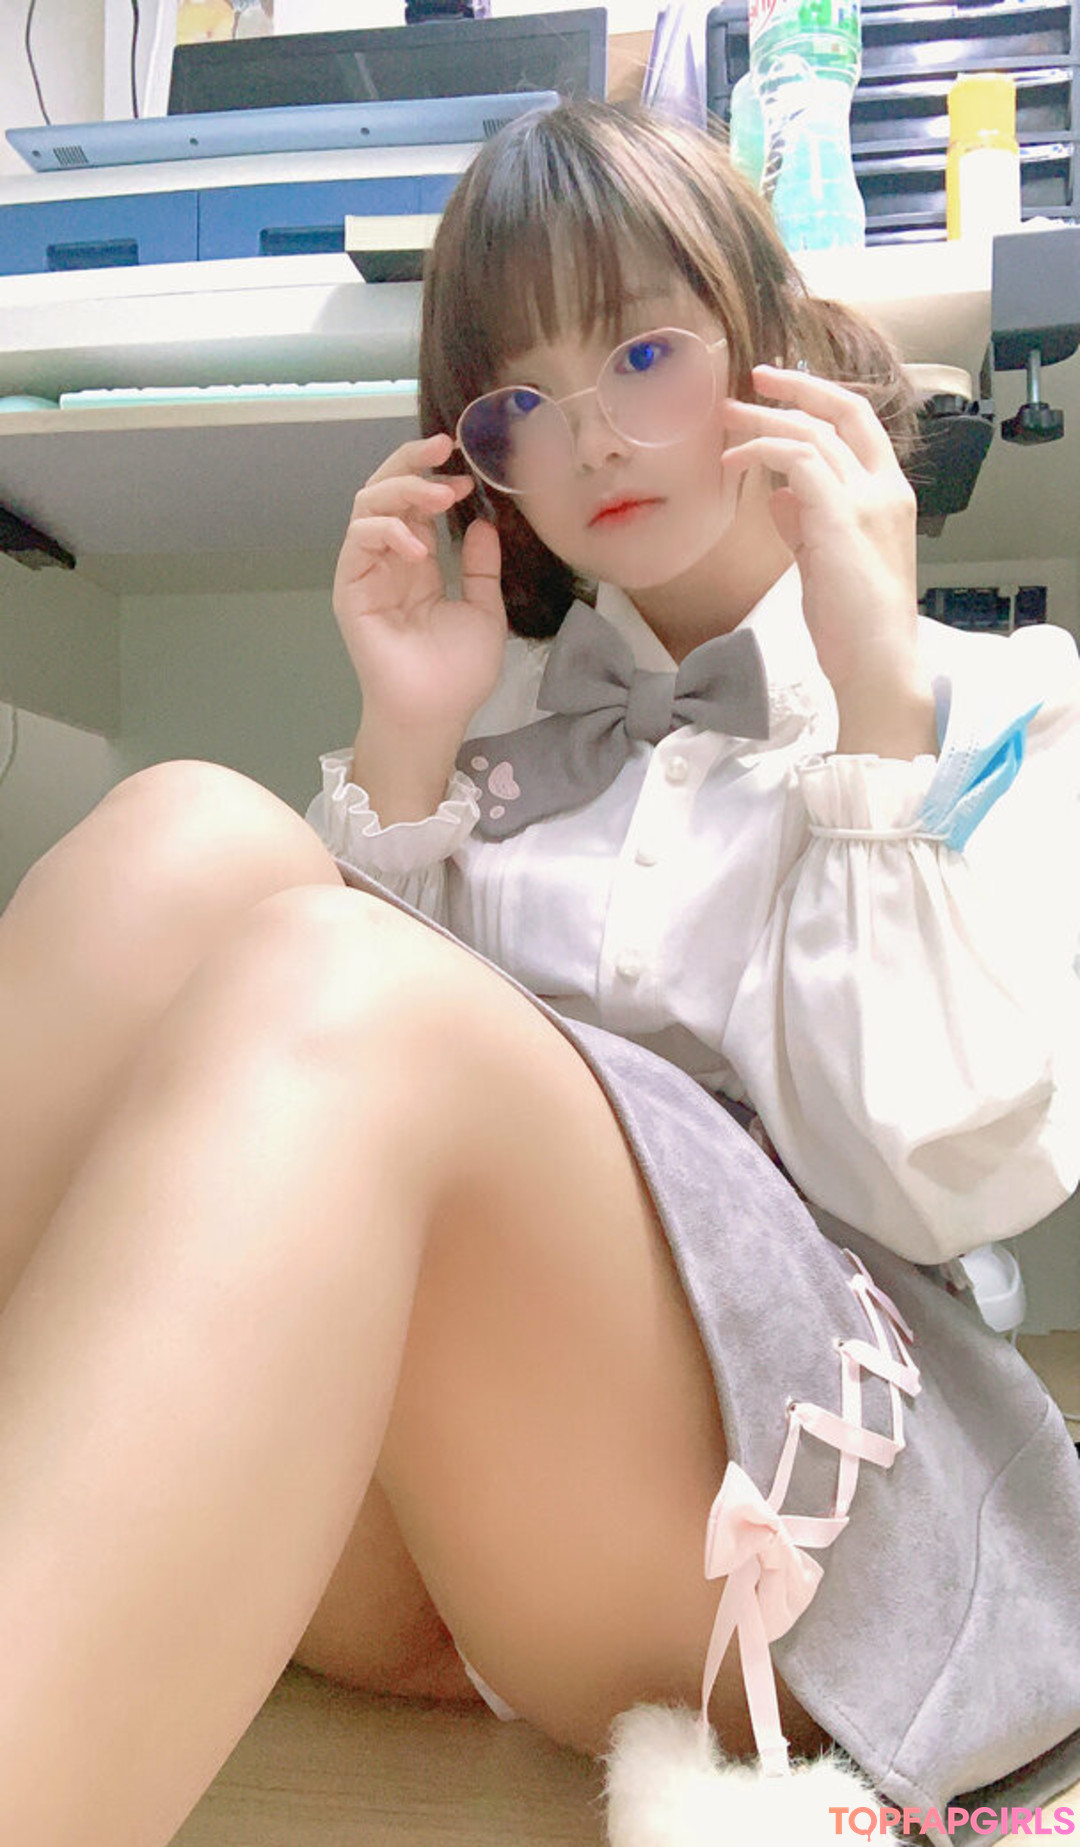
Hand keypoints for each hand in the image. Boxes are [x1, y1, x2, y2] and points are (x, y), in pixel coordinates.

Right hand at [333, 431, 507, 743]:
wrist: (435, 714)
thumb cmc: (457, 673)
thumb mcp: (484, 610)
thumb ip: (481, 567)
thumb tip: (483, 524)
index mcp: (417, 564)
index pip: (416, 505)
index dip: (437, 480)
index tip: (468, 472)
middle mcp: (388, 561)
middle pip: (386, 492)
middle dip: (412, 462)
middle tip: (444, 446)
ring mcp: (366, 572)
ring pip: (368, 505)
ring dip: (403, 489)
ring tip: (441, 493)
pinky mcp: (350, 588)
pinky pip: (359, 540)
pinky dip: (386, 530)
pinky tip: (419, 546)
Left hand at [720, 365, 925, 708]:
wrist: (877, 662)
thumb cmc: (853, 625)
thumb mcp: (826, 563)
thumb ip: (807, 524)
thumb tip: (779, 497)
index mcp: (889, 496)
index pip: (861, 426)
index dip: (821, 401)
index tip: (782, 392)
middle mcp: (885, 488)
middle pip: (844, 411)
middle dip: (798, 388)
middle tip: (754, 377)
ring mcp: (865, 499)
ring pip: (812, 433)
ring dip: (764, 420)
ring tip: (726, 420)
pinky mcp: (839, 515)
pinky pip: (796, 460)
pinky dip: (761, 451)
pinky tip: (734, 462)